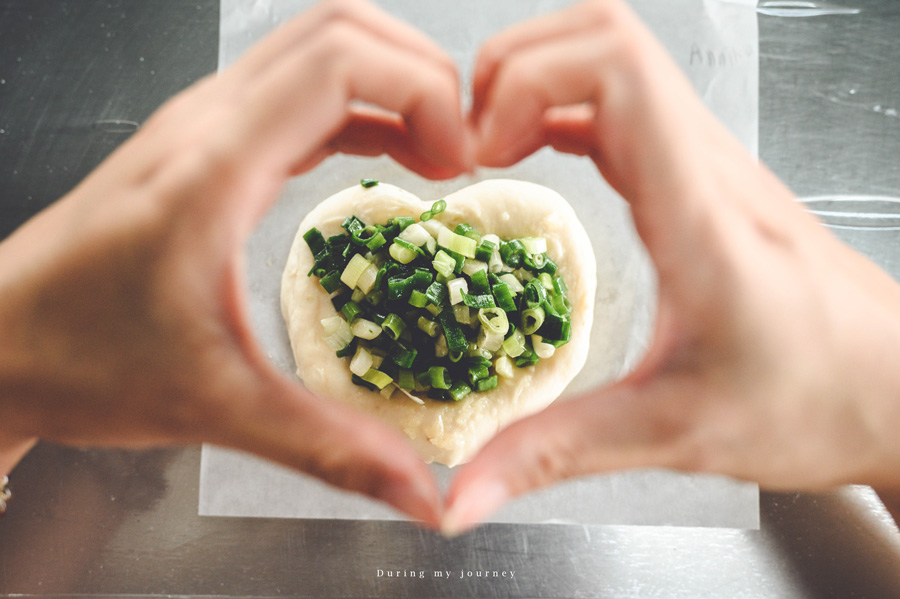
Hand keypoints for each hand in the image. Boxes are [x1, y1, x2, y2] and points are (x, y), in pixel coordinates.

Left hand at [0, 0, 471, 526]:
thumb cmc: (78, 361)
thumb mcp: (218, 407)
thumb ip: (330, 447)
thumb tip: (415, 487)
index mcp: (214, 167)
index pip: (342, 62)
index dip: (424, 92)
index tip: (460, 160)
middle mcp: (206, 125)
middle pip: (340, 30)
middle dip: (422, 76)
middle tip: (459, 149)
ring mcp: (202, 126)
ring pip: (318, 48)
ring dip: (392, 85)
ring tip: (436, 152)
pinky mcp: (203, 145)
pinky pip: (298, 92)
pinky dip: (359, 108)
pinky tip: (385, 156)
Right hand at [444, 0, 899, 533]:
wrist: (898, 392)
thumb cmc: (816, 403)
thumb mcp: (671, 433)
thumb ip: (554, 455)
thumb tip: (463, 493)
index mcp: (701, 216)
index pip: (615, 71)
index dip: (525, 83)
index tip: (481, 151)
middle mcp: (709, 169)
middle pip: (605, 37)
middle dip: (513, 70)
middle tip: (470, 143)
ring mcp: (711, 164)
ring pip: (616, 58)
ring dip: (535, 82)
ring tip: (488, 147)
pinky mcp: (705, 178)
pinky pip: (626, 104)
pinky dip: (562, 108)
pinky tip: (534, 151)